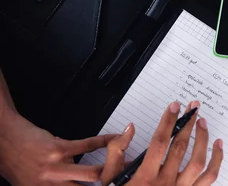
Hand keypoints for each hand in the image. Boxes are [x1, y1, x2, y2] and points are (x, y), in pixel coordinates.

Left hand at [0, 110, 117, 184]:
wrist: (4, 139)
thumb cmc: (16, 161)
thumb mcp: (31, 183)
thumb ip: (53, 185)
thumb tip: (77, 181)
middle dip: (108, 184)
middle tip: (122, 179)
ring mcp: (56, 168)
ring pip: (93, 174)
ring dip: (112, 168)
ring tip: (124, 164)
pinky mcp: (60, 148)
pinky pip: (89, 145)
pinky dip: (106, 141)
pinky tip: (116, 138)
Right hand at [100, 101, 222, 185]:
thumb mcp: (110, 179)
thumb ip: (116, 152)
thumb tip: (129, 128)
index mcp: (144, 177)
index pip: (160, 142)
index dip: (168, 121)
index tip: (174, 106)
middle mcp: (165, 183)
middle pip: (180, 148)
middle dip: (187, 124)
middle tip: (193, 107)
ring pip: (198, 162)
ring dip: (202, 139)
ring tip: (202, 122)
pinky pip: (209, 177)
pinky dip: (217, 160)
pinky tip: (217, 144)